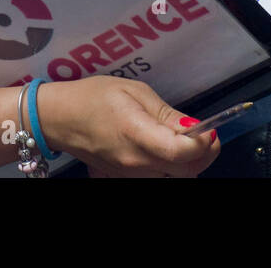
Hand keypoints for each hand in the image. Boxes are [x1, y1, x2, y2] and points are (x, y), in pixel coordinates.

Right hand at [37, 76, 218, 177]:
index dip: (203, 143)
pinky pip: (160, 178)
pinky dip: (171, 167)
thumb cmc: (95, 97)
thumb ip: (166, 114)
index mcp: (136, 133)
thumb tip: (196, 127)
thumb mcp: (134, 92)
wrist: (60, 119)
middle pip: (186, 172)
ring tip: (183, 139)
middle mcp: (135, 162)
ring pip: (175, 178)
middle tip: (204, 134)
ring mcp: (130, 175)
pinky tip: (166, 149)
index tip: (209, 129)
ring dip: (188, 162)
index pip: (181, 152)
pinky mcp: (126, 179)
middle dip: (203, 155)